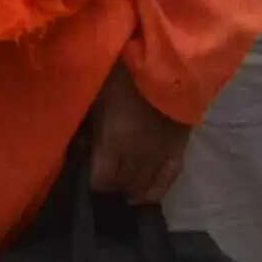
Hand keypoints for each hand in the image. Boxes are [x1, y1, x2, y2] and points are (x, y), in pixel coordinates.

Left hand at [82, 61, 192, 202]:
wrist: (166, 63)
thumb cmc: (122, 75)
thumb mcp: (94, 97)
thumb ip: (87, 126)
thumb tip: (81, 145)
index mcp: (116, 142)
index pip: (103, 178)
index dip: (94, 181)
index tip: (86, 175)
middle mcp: (140, 156)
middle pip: (124, 183)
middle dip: (111, 184)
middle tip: (102, 178)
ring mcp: (162, 153)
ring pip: (146, 185)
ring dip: (131, 189)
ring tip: (121, 189)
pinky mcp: (180, 148)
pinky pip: (169, 177)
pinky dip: (156, 190)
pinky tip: (145, 197)